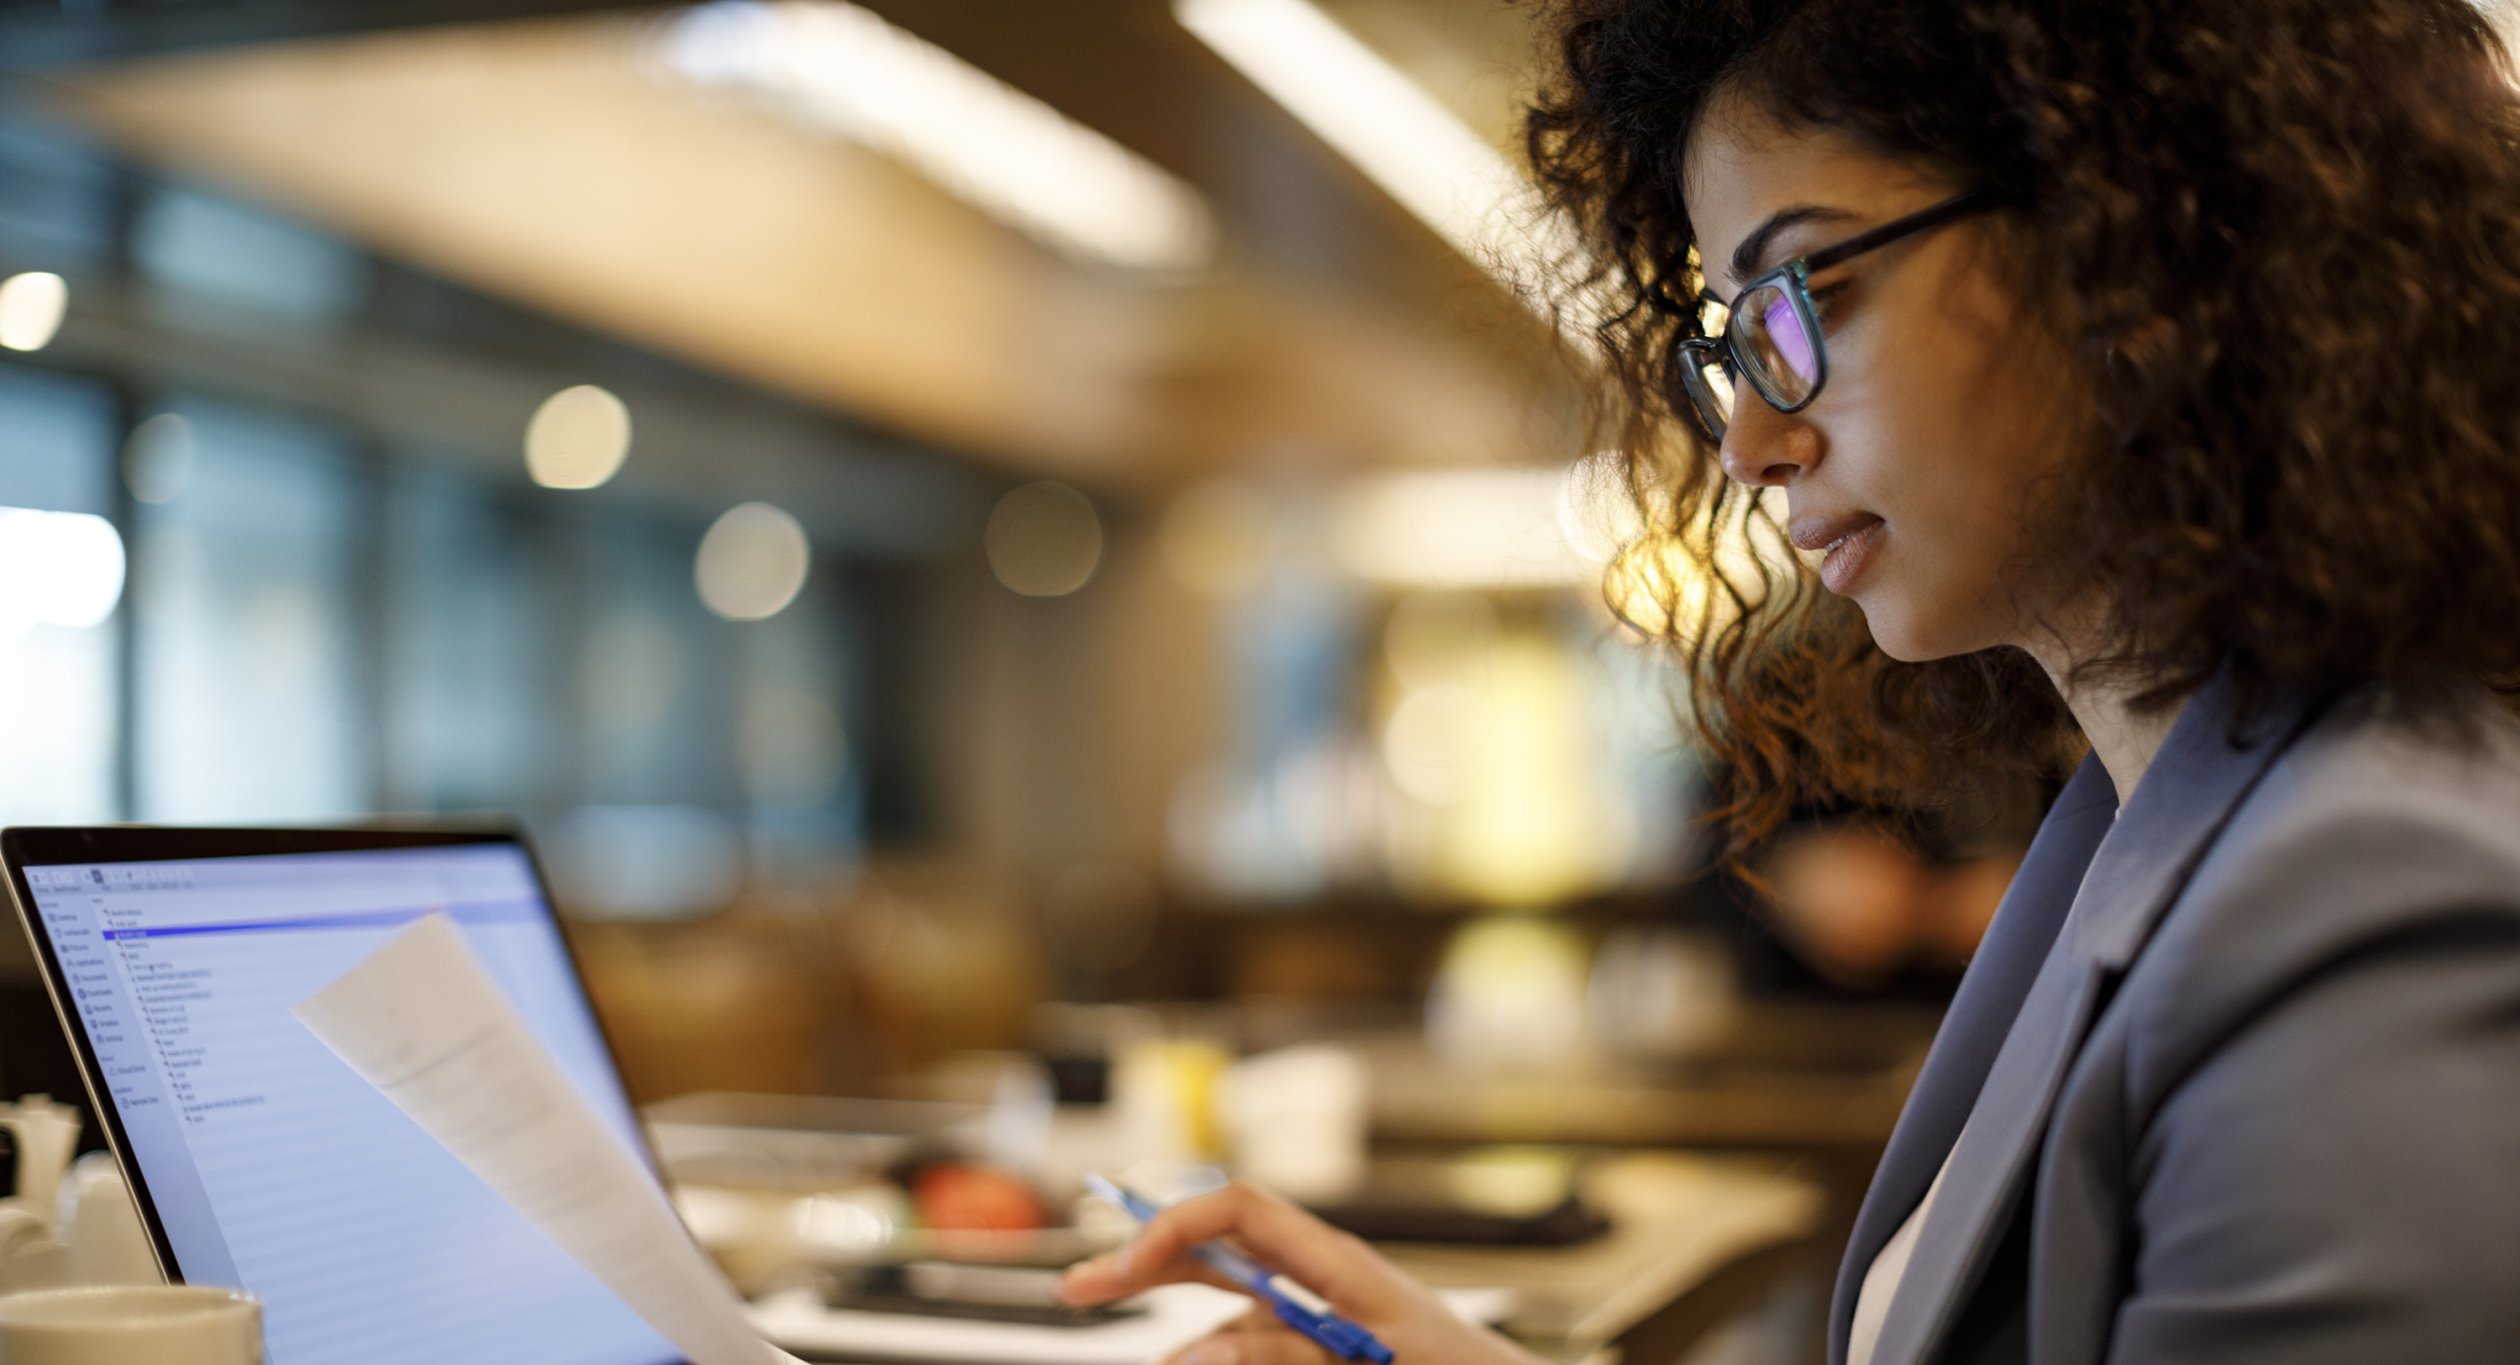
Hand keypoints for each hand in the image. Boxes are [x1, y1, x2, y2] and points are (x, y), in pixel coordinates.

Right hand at [1059, 1180, 1540, 1364]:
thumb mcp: (1370, 1364)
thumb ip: (1288, 1355)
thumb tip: (1199, 1352)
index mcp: (1336, 1260)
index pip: (1238, 1211)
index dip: (1174, 1224)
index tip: (1124, 1268)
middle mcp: (1317, 1280)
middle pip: (1214, 1252)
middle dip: (1143, 1264)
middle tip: (1075, 1288)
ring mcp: (1314, 1318)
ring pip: (1222, 1321)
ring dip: (1184, 1347)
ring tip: (1162, 1341)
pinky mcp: (1316, 1352)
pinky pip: (1248, 1349)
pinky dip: (1217, 1358)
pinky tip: (1194, 1362)